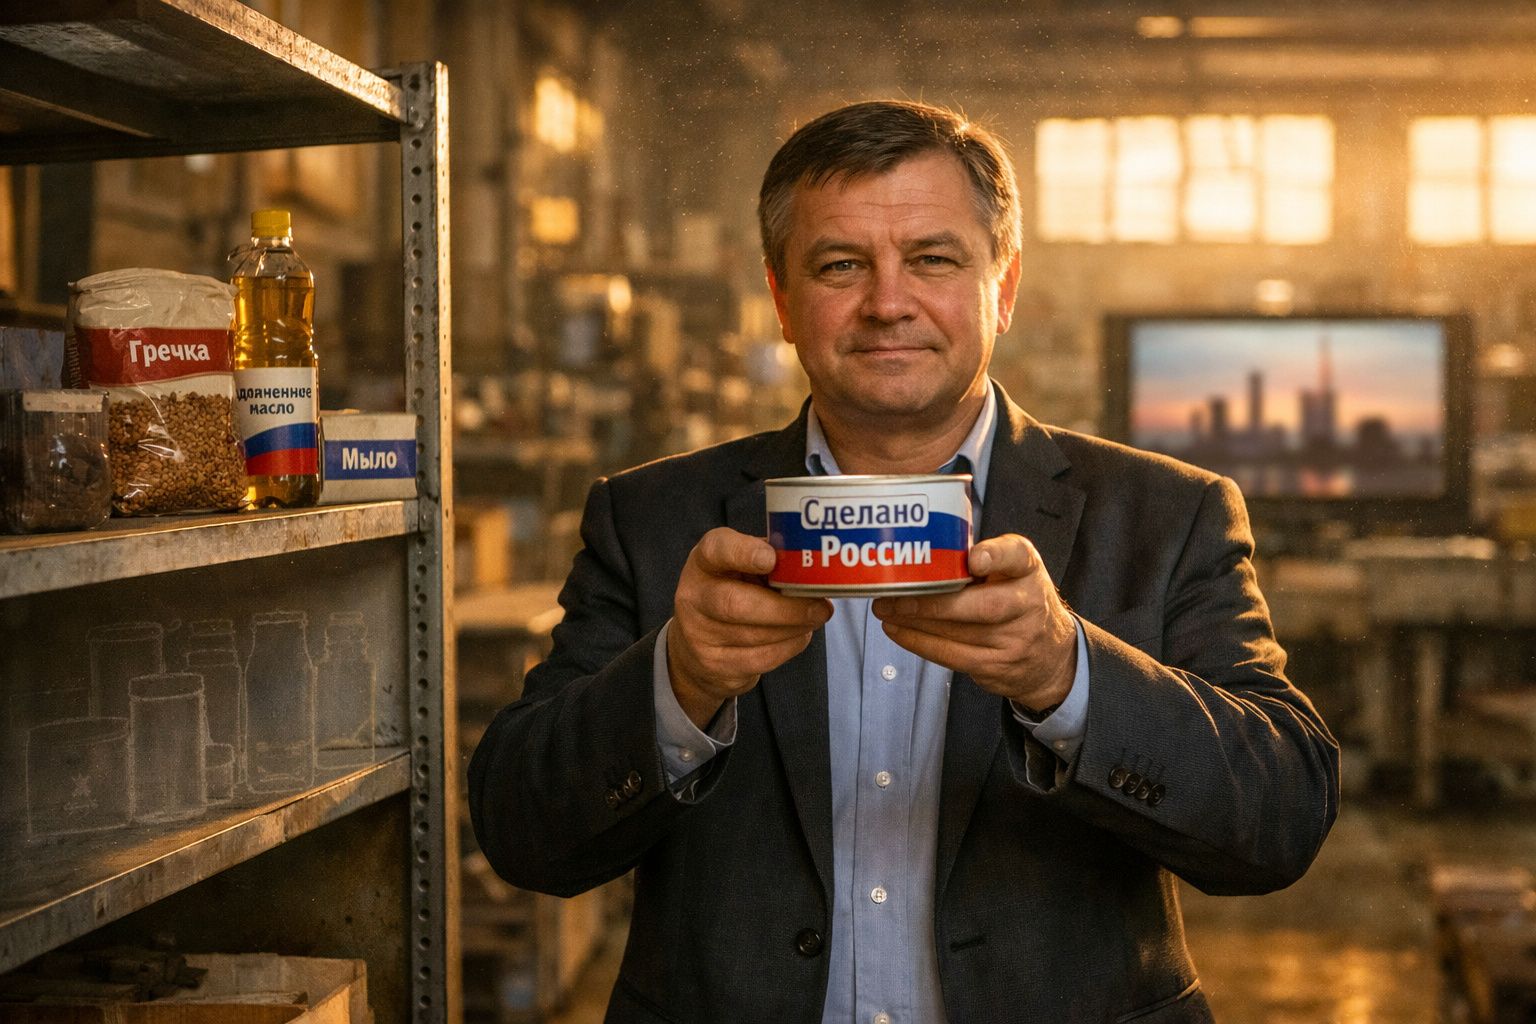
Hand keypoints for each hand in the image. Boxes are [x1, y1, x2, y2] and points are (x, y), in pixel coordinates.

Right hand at [669, 527, 832, 727]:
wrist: (696, 646)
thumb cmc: (734, 593)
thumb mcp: (743, 568)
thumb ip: (771, 561)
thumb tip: (817, 569)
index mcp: (705, 561)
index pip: (716, 550)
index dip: (743, 553)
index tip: (771, 558)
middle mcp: (694, 595)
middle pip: (735, 603)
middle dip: (785, 608)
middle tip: (821, 607)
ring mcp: (698, 633)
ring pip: (753, 635)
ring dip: (794, 628)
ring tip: (815, 618)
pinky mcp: (713, 665)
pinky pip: (759, 658)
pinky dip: (788, 647)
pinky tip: (799, 636)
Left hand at [871, 534, 1075, 710]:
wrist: (1051, 656)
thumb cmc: (1017, 600)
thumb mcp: (1013, 570)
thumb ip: (982, 556)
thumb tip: (925, 543)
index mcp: (1028, 570)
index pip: (1017, 556)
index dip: (995, 556)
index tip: (973, 558)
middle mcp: (1028, 604)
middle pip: (984, 606)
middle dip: (934, 602)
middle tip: (894, 595)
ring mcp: (1015, 640)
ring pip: (961, 633)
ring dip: (915, 623)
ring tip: (885, 611)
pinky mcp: (997, 666)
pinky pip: (953, 656)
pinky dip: (920, 643)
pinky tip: (898, 630)